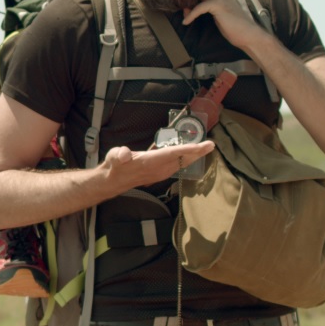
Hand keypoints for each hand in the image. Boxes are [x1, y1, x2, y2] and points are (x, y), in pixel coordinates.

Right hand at [96, 141, 213, 191]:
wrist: (113, 181)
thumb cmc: (114, 165)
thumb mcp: (114, 156)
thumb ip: (119, 154)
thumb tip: (124, 155)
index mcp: (149, 163)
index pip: (173, 154)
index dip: (188, 150)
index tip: (202, 146)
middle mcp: (158, 169)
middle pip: (182, 159)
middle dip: (197, 152)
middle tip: (211, 145)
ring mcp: (160, 173)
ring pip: (181, 163)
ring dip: (194, 156)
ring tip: (206, 148)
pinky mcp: (160, 174)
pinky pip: (177, 165)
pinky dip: (186, 159)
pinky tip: (192, 155)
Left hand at [182, 0, 269, 51]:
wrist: (247, 34)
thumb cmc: (233, 25)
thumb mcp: (218, 13)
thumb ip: (207, 6)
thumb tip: (189, 6)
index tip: (183, 2)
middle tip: (182, 8)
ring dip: (188, 6)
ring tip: (184, 15)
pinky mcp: (218, 5)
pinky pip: (198, 7)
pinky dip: (191, 15)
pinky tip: (186, 22)